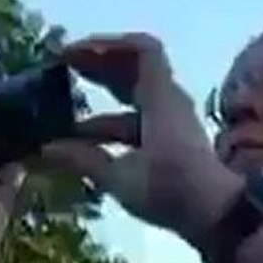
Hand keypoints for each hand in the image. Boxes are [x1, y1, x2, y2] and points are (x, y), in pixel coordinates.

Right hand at [42, 33, 242, 243]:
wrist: (216, 217)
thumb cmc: (170, 190)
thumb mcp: (120, 177)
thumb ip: (83, 158)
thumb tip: (46, 149)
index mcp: (160, 98)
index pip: (141, 50)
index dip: (105, 45)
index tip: (71, 54)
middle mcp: (168, 102)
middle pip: (133, 69)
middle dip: (97, 64)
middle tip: (61, 68)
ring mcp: (171, 121)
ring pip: (133, 96)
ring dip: (101, 98)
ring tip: (64, 105)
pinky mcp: (170, 141)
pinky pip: (136, 120)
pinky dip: (110, 123)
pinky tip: (82, 140)